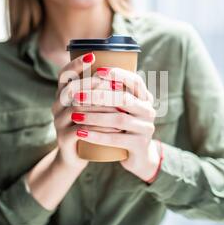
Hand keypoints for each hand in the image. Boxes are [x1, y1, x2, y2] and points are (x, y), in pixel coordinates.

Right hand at [51, 53, 120, 170]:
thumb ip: (98, 91)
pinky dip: (98, 127)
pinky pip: (80, 131)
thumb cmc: (88, 127)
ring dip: (99, 106)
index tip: (93, 56)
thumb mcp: (90, 108)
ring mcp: (58, 123)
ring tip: (118, 105)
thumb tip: (120, 70)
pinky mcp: (64, 140)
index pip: (64, 75)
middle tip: (108, 81)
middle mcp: (56, 107)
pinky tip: (114, 127)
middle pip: (70, 90)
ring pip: (76, 110)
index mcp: (62, 95)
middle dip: (90, 83)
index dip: (76, 65)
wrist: (75, 157)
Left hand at [70, 67, 160, 181]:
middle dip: (98, 95)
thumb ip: (110, 92)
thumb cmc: (122, 128)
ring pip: (119, 119)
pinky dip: (97, 135)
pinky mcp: (140, 145)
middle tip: (76, 95)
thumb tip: (86, 66)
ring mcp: (146, 129)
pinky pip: (116, 139)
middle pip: (124, 99)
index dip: (117, 74)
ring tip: (75, 115)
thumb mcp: (120, 109)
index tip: (97, 72)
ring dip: (94, 116)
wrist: (137, 157)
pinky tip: (81, 133)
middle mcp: (148, 111)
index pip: (135, 81)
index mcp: (144, 98)